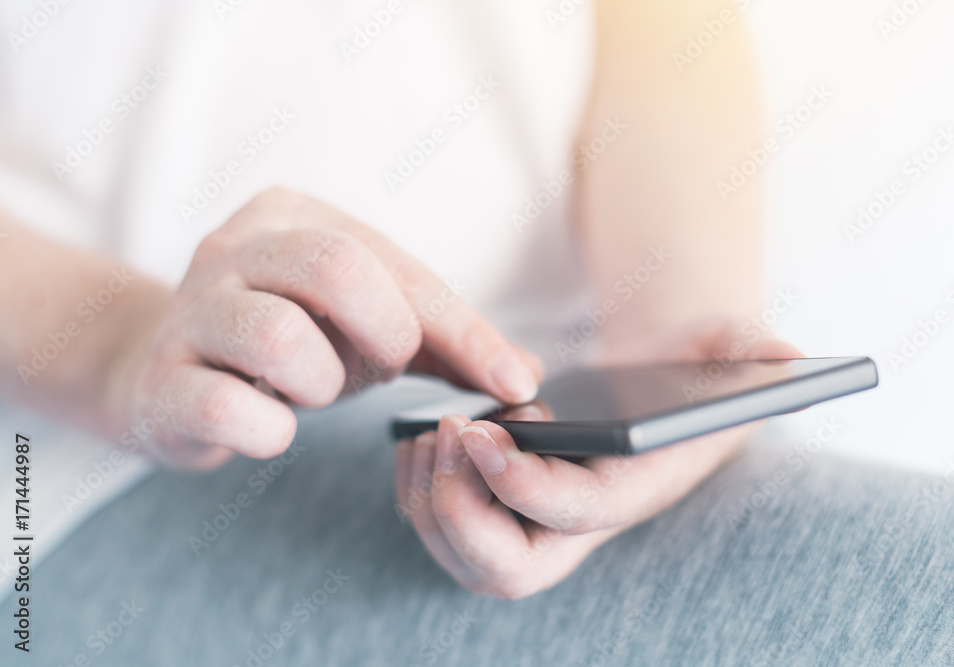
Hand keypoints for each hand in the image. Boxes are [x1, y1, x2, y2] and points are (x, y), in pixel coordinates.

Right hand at [109, 187, 541, 468]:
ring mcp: (188, 311)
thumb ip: (443, 342)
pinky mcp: (160, 382)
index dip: (463, 329)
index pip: (395, 265)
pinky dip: (270, 430)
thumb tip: (523, 374)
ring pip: (277, 336)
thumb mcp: (368, 327)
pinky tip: (272, 426)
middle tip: (384, 367)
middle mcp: (233, 246)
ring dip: (321, 381)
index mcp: (292, 216)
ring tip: (313, 389)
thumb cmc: (290, 346)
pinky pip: (226, 408)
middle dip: (384, 332)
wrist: (171, 378)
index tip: (513, 380)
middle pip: (333, 266)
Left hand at [396, 321, 801, 597]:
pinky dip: (416, 496)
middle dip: (462, 510)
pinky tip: (417, 442)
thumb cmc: (686, 369)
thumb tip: (792, 352)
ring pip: (465, 560)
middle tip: (447, 432)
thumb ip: (754, 350)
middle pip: (507, 569)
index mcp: (635, 489)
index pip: (576, 512)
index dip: (524, 484)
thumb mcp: (726, 349)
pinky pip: (443, 534)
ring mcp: (540, 527)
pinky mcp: (505, 515)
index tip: (480, 433)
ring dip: (429, 502)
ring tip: (427, 432)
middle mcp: (583, 525)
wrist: (651, 387)